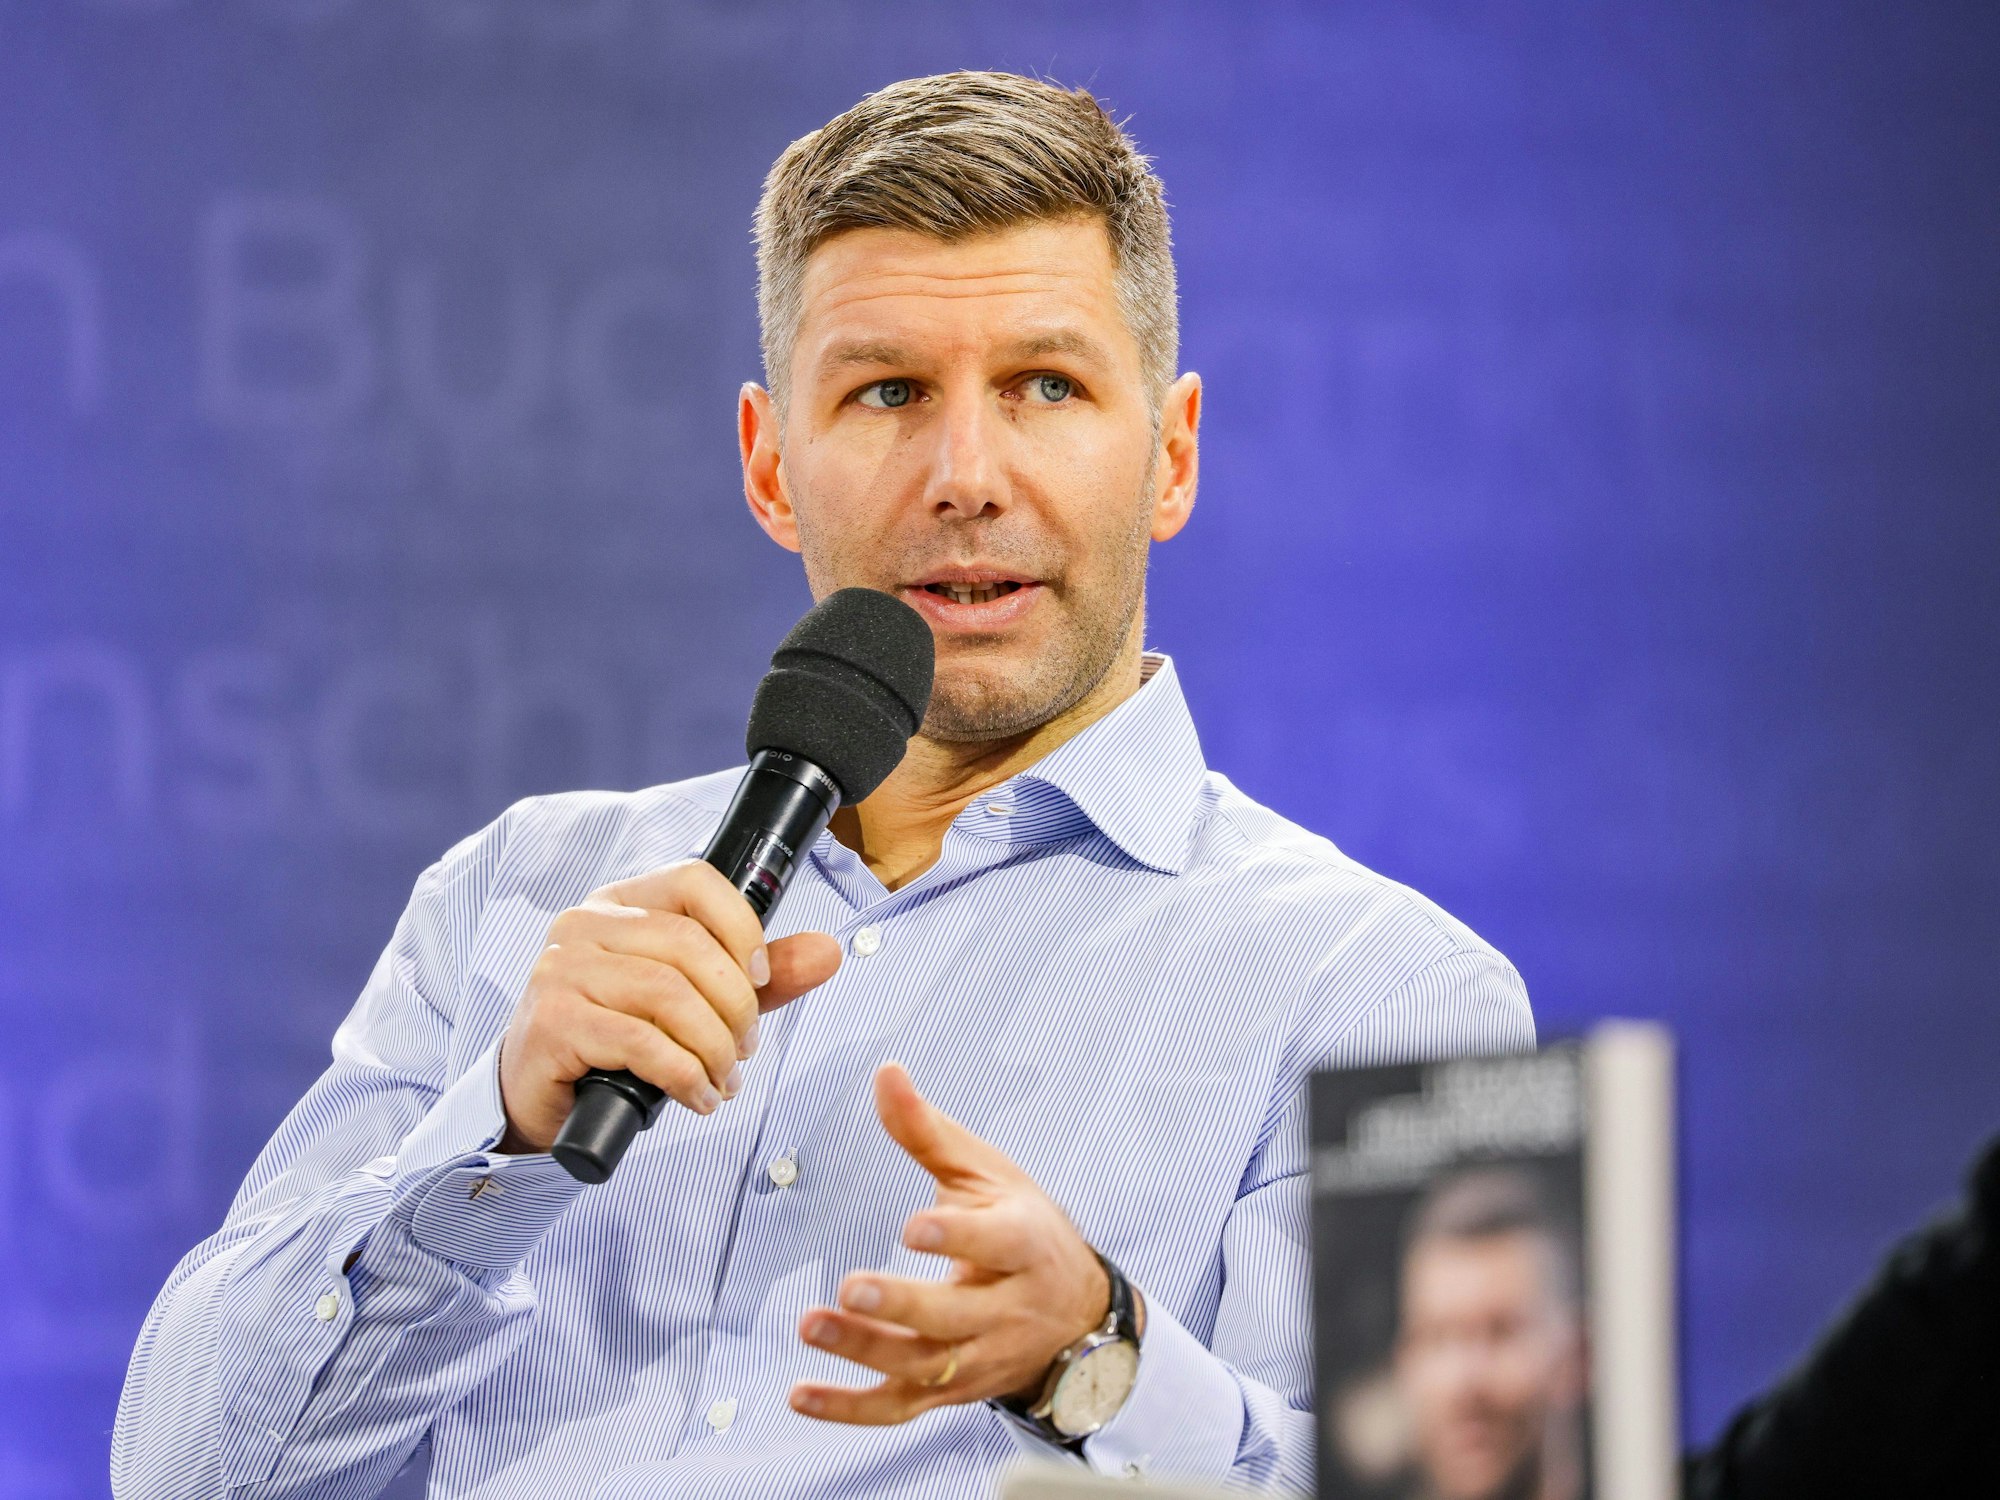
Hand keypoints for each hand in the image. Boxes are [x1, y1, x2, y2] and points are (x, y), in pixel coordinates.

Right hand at [496, 860, 840, 1152]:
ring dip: (713, 1046)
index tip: (760, 980)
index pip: (696, 882)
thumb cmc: (614, 1040)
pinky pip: (640, 1042)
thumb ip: (757, 977)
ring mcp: (561, 970)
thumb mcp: (692, 1001)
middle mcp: (585, 924)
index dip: (742, 928)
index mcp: (621, 904)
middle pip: (690, 946)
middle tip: (744, 1050)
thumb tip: (828, 951)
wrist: (536, 1094)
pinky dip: (684, 1074)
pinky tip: (697, 1095)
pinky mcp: (552, 1022)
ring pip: (668, 995)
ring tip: (722, 1078)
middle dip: (736, 1006)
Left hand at [790, 1061, 1134, 1424]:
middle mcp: (1006, 1309)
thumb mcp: (988, 1173)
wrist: (1076, 1315)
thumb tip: (886, 1073)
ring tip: (813, 1324)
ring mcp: (978, 1358)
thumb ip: (929, 1131)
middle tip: (852, 1285)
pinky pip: (899, 1409)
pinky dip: (850, 1408)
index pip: (997, 1243)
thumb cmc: (1025, 1231)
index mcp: (1023, 1244)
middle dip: (902, 1305)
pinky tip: (802, 1395)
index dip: (959, 1237)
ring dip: (865, 1350)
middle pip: (953, 1316)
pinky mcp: (951, 1391)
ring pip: (923, 1365)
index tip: (917, 1226)